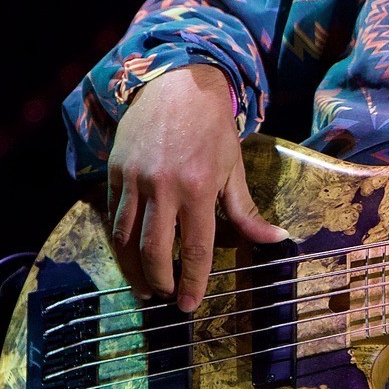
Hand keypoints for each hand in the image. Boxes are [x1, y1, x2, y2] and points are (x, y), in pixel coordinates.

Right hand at [105, 65, 285, 312]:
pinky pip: (112, 216)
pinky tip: (128, 256)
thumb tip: (276, 240)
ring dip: (133, 269)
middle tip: (164, 296)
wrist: (177, 84)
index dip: (193, 281)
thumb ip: (247, 211)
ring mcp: (135, 180)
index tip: (189, 304)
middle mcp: (163, 187)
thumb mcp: (234, 168)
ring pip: (126, 239)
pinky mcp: (114, 171)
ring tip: (143, 286)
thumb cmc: (212, 128)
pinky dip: (119, 243)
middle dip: (160, 281)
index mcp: (199, 188)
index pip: (196, 248)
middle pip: (155, 251)